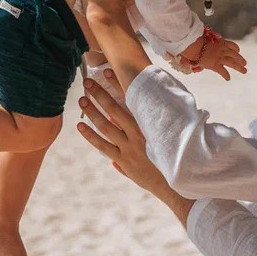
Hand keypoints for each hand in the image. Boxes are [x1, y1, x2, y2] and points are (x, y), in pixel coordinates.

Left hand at [76, 74, 170, 199]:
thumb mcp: (165, 136)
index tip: (107, 72)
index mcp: (150, 124)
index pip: (131, 99)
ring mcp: (129, 147)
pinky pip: (103, 146)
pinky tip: (81, 126)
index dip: (118, 85)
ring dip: (93, 112)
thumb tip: (142, 108)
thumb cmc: (171, 157)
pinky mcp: (123, 160)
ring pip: (106, 126)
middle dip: (100, 95)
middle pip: (115, 110)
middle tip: (88, 83)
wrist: (175, 183)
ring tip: (82, 100)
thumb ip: (150, 124)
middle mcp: (139, 133)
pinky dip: (91, 136)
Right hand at [170, 34, 247, 80]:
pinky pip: (222, 71)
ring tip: (244, 71)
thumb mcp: (204, 36)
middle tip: (245, 63)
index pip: (232, 45)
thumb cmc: (196, 39)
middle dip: (240, 59)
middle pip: (234, 55)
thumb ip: (207, 38)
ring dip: (239, 67)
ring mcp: (219, 57)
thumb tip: (208, 37)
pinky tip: (228, 79)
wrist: (193, 44)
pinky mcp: (215, 65)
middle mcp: (222, 50)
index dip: (236, 49)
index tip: (238, 51)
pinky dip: (225, 75)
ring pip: (232, 63)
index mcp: (221, 42)